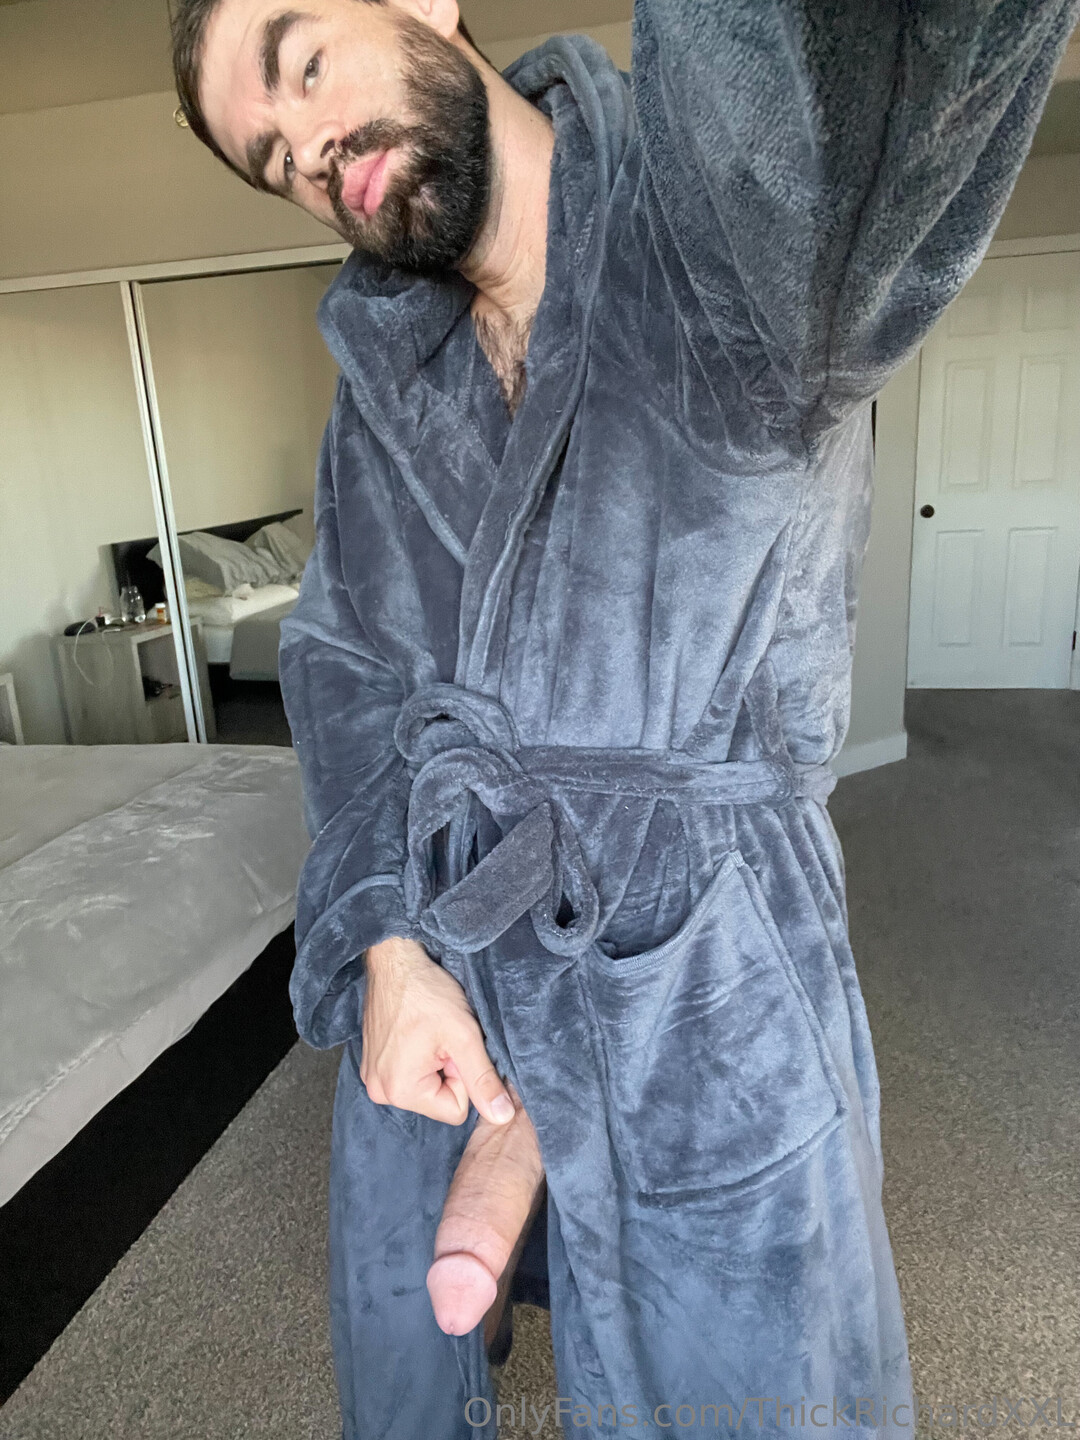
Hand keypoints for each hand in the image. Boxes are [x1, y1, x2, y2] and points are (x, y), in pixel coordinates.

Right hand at [360, 935, 514, 1127]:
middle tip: (442, 1037)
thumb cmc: (426, 992)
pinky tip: (417, 1032)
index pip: (456, 1110)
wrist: (395, 961)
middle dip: (449, 1071)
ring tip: (430, 1033)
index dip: (464, 1077)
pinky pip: (410, 1074)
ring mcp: (373, 1078)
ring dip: (435, 1063)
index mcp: (399, 1092)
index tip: (453, 1046)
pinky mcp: (373, 1064)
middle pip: (439, 1101)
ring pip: (427, 1087)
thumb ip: (484, 1079)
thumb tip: (502, 1116)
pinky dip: (420, 1057)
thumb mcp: (464, 1036)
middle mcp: (380, 1092)